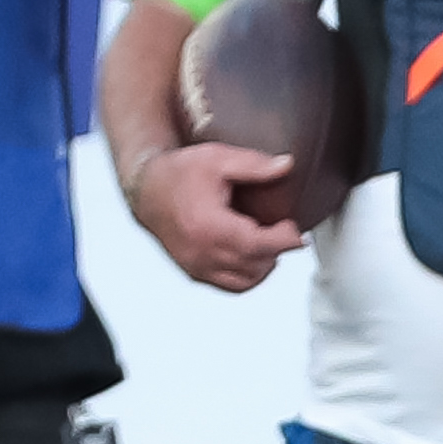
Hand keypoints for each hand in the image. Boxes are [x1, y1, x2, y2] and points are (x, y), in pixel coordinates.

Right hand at [124, 142, 305, 290]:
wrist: (147, 190)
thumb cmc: (180, 173)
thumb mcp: (217, 158)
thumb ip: (254, 164)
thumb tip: (287, 164)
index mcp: (207, 225)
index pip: (256, 245)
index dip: (283, 239)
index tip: (295, 228)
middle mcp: (200, 252)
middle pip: (255, 263)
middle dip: (277, 247)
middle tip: (285, 228)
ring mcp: (197, 266)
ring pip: (247, 279)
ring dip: (266, 262)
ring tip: (270, 240)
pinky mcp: (196, 273)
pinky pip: (233, 285)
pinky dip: (251, 274)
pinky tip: (257, 255)